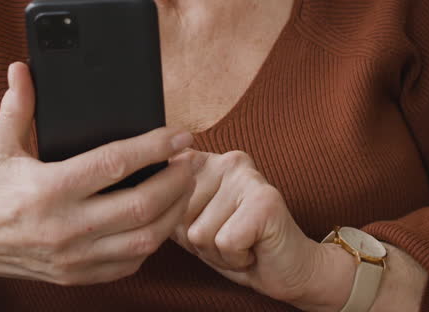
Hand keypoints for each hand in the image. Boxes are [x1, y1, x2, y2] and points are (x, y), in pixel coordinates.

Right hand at [0, 62, 196, 285]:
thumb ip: (17, 105)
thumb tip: (21, 67)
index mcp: (47, 189)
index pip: (114, 165)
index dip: (154, 148)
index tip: (179, 135)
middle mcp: (64, 227)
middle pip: (141, 206)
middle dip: (176, 181)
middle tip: (191, 160)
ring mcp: (72, 257)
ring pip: (143, 240)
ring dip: (173, 212)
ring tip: (184, 187)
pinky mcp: (75, 276)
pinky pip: (129, 263)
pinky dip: (152, 242)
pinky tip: (160, 219)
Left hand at [173, 149, 350, 308]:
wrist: (287, 268)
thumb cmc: (237, 245)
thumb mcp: (191, 224)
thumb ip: (167, 206)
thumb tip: (140, 198)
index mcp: (205, 160)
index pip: (162, 193)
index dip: (178, 225)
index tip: (207, 225)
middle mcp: (227, 159)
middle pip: (179, 217)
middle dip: (198, 241)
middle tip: (228, 237)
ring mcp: (247, 176)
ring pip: (199, 233)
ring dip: (217, 252)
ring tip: (241, 243)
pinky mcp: (265, 199)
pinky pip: (224, 242)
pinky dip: (236, 258)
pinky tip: (253, 249)